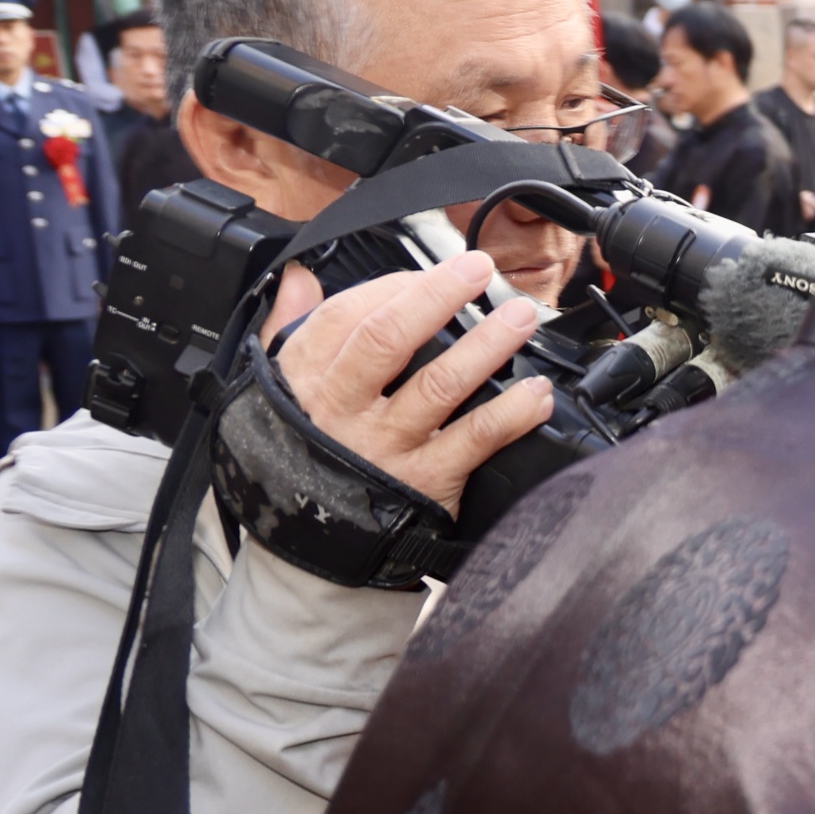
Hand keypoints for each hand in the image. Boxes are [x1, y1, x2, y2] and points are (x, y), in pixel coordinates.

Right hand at [268, 250, 552, 516]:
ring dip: (488, 346)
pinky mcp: (426, 481)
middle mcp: (344, 409)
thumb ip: (293, 329)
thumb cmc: (303, 454)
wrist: (310, 544)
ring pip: (441, 384)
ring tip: (520, 318)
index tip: (432, 271)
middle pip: (391, 339)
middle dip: (440, 296)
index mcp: (308, 378)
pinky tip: (536, 393)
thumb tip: (299, 277)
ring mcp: (386, 445)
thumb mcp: (278, 392)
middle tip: (480, 270)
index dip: (395, 286)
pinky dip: (512, 414)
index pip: (349, 315)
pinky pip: (475, 440)